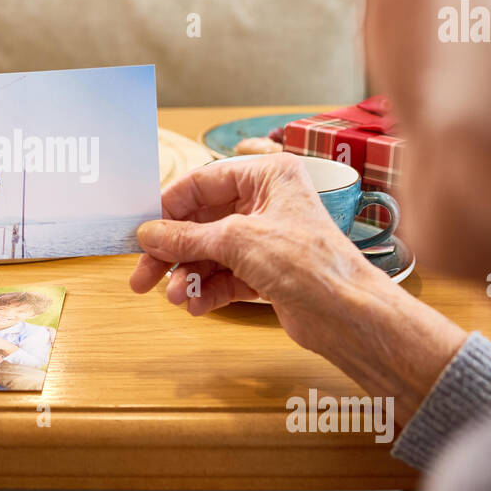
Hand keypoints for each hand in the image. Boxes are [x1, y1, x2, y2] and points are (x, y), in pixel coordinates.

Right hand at [130, 154, 465, 417]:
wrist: (348, 314)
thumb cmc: (309, 263)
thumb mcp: (237, 240)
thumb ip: (187, 236)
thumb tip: (149, 233)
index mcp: (267, 176)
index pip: (203, 182)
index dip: (170, 207)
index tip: (143, 230)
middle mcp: (266, 203)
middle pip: (202, 222)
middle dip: (172, 252)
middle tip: (143, 275)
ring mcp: (266, 239)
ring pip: (210, 253)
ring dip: (188, 275)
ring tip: (175, 297)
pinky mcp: (266, 272)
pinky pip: (224, 276)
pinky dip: (207, 290)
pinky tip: (195, 305)